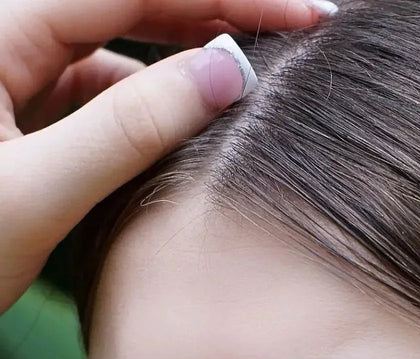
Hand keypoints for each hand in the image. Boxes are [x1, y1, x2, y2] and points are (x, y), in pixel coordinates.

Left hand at [0, 0, 329, 313]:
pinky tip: (190, 137)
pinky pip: (92, 99)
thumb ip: (133, 128)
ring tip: (255, 96)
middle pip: (126, 7)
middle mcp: (0, 39)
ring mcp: (6, 76)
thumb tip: (227, 75)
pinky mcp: (13, 117)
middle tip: (302, 37)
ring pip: (113, 56)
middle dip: (214, 19)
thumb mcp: (38, 192)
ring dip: (181, 73)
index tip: (302, 14)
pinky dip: (144, 116)